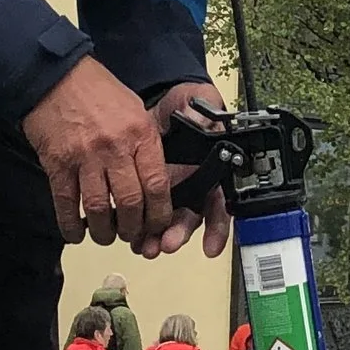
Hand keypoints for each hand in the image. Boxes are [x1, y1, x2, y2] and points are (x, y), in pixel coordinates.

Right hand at [25, 59, 185, 254]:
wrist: (56, 75)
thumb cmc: (97, 91)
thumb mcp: (134, 109)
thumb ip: (145, 144)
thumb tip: (154, 180)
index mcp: (140, 134)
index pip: (157, 185)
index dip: (160, 213)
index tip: (157, 225)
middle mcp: (115, 147)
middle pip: (131, 203)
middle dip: (133, 228)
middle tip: (131, 235)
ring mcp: (85, 156)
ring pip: (99, 209)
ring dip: (104, 232)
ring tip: (105, 235)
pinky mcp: (58, 163)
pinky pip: (66, 203)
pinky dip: (70, 225)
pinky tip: (75, 233)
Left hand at [148, 81, 233, 258]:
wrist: (158, 101)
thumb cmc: (185, 103)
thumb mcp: (198, 102)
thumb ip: (204, 115)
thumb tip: (205, 123)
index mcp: (212, 169)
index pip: (219, 203)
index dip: (217, 227)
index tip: (210, 247)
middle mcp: (193, 184)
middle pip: (190, 218)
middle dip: (178, 234)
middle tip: (166, 244)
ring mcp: (172, 189)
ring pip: (167, 221)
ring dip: (157, 237)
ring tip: (146, 246)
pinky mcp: (148, 188)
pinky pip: (144, 213)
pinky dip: (138, 227)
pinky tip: (131, 235)